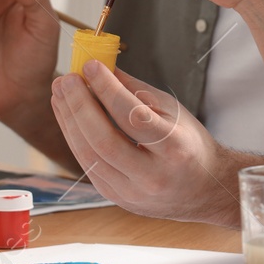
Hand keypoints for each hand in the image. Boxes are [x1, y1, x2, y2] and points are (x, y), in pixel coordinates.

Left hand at [51, 61, 243, 226]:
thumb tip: (104, 67)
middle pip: (104, 140)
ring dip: (69, 121)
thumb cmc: (189, 144)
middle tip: (67, 79)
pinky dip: (74, 137)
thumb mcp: (173, 112)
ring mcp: (132, 192)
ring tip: (60, 93)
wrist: (202, 191)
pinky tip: (67, 115)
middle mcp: (153, 176)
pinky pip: (88, 165)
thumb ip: (136, 91)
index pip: (133, 116)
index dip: (108, 89)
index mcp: (174, 149)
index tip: (91, 66)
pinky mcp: (116, 198)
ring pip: (89, 155)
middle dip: (79, 105)